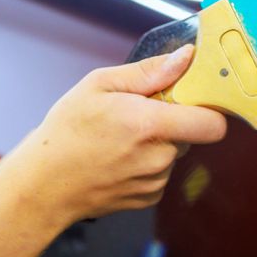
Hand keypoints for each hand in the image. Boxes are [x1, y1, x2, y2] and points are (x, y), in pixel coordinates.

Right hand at [8, 44, 226, 224]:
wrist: (44, 185)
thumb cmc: (66, 132)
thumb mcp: (99, 85)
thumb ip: (149, 72)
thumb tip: (186, 58)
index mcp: (149, 125)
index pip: (213, 123)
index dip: (207, 107)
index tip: (189, 98)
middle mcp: (158, 158)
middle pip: (192, 134)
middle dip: (173, 121)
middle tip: (137, 115)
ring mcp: (154, 182)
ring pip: (174, 153)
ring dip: (157, 143)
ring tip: (119, 140)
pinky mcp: (148, 199)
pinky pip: (161, 173)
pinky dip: (146, 164)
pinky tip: (117, 160)